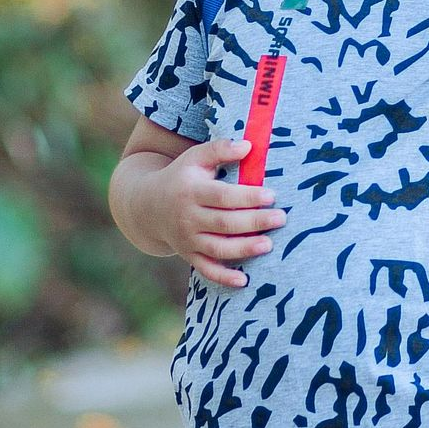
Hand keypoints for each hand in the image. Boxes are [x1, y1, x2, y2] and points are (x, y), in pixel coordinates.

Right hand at [150, 137, 287, 288]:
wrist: (148, 205)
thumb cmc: (181, 176)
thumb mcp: (195, 157)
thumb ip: (220, 149)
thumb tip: (248, 146)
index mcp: (191, 191)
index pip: (222, 196)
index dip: (247, 196)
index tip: (271, 196)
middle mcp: (188, 217)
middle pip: (224, 223)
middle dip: (254, 222)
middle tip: (281, 218)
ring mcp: (187, 239)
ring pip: (217, 248)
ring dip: (244, 249)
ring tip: (269, 245)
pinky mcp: (188, 255)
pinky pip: (206, 270)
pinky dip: (223, 277)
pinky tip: (244, 281)